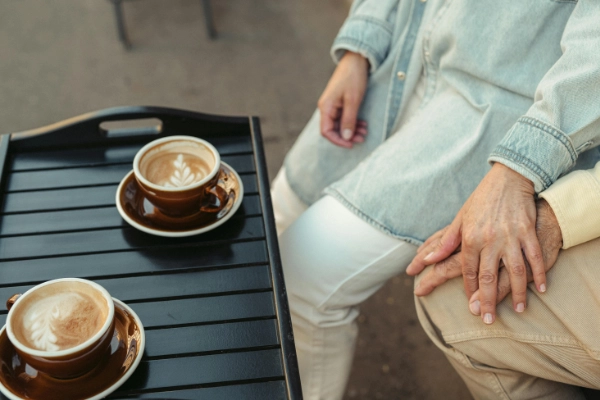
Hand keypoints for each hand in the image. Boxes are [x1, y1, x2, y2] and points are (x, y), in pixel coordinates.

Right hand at [318, 51, 368, 147]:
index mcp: (326, 107)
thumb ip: (349, 120)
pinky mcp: (340, 103)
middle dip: (348, 136)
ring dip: (352, 130)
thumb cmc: (353, 77)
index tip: (350, 145)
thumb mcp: (353, 100)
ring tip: (365, 131)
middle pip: (333, 130)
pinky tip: (363, 124)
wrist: (357, 60)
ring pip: (340, 125)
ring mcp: (334, 106)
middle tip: (362, 137)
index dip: (338, 141)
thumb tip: (346, 137)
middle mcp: (327, 108)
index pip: (326, 131)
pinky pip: (344, 118)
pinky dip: (353, 123)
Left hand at [407, 163, 545, 323]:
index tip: (469, 304)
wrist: (509, 178)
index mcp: (469, 237)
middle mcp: (489, 239)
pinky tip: (540, 289)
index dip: (468, 288)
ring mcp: (510, 236)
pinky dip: (538, 274)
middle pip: (487, 276)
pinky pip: (533, 257)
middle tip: (486, 319)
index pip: (466, 269)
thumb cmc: (482, 199)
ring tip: (518, 309)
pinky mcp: (527, 232)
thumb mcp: (460, 218)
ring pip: (513, 270)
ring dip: (516, 292)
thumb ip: (445, 242)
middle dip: (487, 300)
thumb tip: (428, 259)